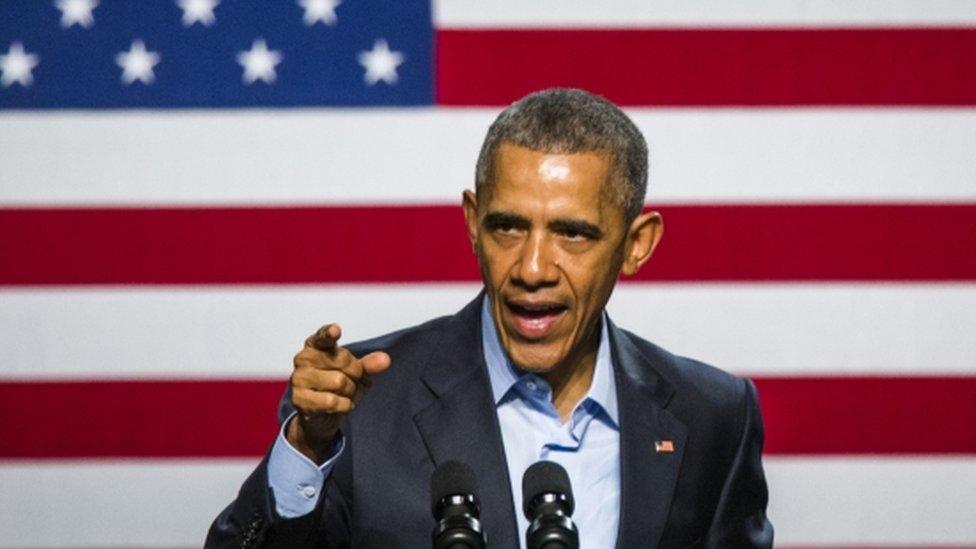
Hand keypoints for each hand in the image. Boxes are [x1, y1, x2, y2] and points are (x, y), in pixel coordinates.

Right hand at [287, 323, 390, 462]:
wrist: (321, 415)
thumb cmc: (338, 386)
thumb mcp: (357, 372)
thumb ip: (369, 364)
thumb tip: (385, 359)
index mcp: (315, 345)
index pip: (323, 336)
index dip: (329, 333)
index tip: (336, 331)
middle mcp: (303, 358)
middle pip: (343, 360)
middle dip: (356, 374)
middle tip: (352, 382)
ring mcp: (298, 378)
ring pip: (339, 382)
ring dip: (351, 392)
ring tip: (345, 394)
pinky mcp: (299, 399)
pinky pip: (332, 401)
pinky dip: (344, 405)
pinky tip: (340, 405)